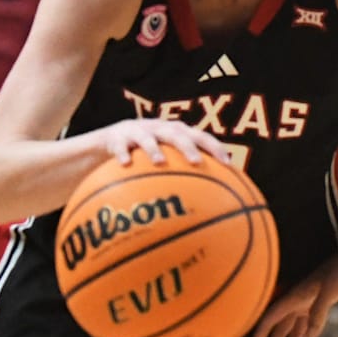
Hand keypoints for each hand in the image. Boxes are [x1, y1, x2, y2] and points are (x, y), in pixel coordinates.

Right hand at [90, 119, 231, 166]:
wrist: (109, 141)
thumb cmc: (145, 156)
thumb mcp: (165, 162)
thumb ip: (184, 176)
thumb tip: (210, 208)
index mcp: (175, 133)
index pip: (200, 136)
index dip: (215, 147)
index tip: (228, 164)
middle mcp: (159, 128)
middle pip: (177, 133)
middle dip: (188, 146)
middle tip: (197, 162)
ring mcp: (138, 131)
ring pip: (147, 137)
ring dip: (155, 148)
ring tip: (160, 162)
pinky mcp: (117, 136)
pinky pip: (119, 145)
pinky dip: (122, 153)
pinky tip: (126, 164)